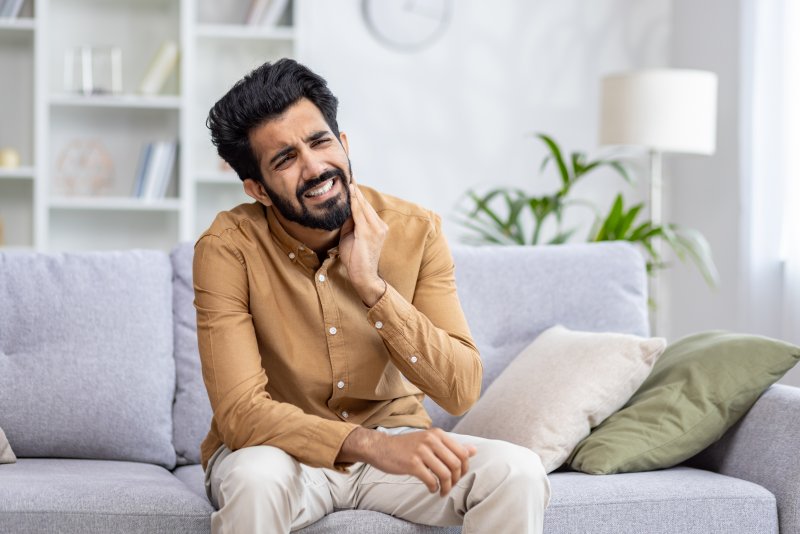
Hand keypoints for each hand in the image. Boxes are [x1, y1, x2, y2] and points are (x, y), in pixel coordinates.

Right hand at [338, 427, 476, 495]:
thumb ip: (451, 446)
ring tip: (442, 491)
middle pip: (456, 464)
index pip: (462, 453)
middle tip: (450, 486)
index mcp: (438, 434)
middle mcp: (431, 440)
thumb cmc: (407, 446)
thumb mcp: (430, 441)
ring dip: (446, 487)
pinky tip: (431, 489)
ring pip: (445, 474)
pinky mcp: (412, 463)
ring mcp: (421, 451)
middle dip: (456, 479)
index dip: (464, 468)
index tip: (459, 476)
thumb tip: (474, 450)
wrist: (381, 447)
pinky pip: (431, 480)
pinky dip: (434, 488)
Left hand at [339, 180, 387, 305]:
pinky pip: (360, 213)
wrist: (363, 276)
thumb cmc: (356, 259)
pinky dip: (355, 202)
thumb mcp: (351, 237)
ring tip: (348, 179)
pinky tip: (350, 192)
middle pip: (364, 203)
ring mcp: (376, 229)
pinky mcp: (369, 232)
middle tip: (348, 173)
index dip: (357, 193)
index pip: (365, 206)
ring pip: (362, 206)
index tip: (350, 180)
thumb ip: (350, 223)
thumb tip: (343, 211)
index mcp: (377, 226)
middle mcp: (379, 225)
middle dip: (356, 189)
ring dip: (355, 192)